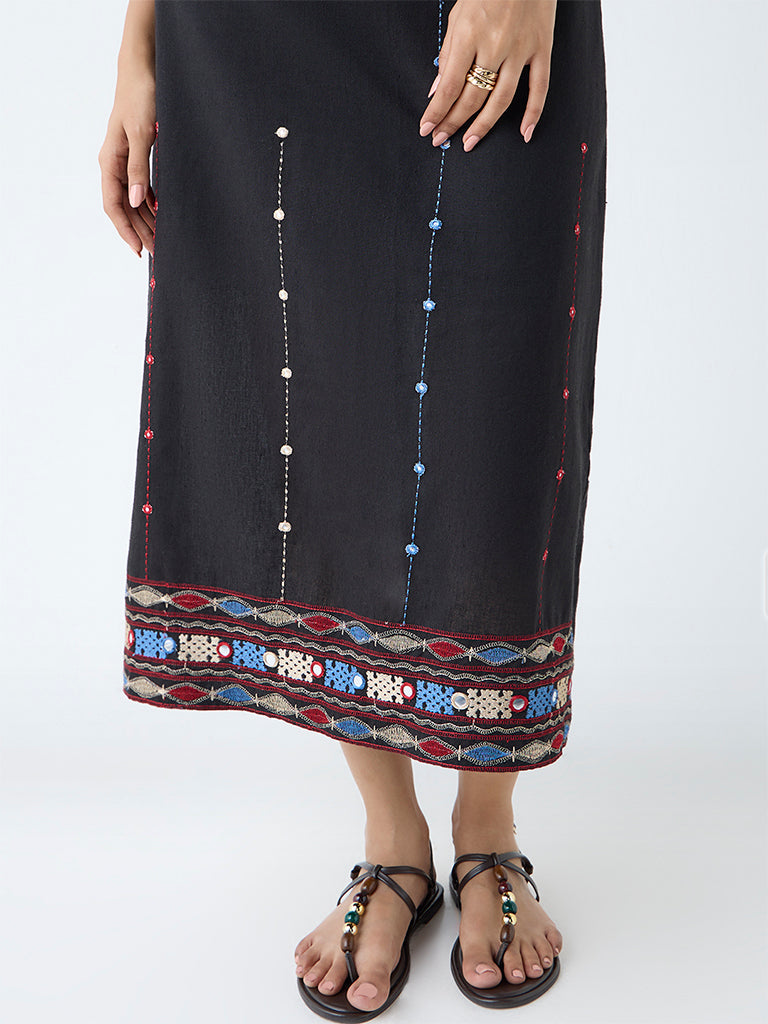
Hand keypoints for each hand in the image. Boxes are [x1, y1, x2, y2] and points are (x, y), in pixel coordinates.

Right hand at [98, 58, 156, 256]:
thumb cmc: (142, 97)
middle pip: (124, 208)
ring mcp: (126, 161)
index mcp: (110, 160)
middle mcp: (115, 164)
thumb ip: (139, 168)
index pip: (113, 204)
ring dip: (147, 221)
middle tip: (158, 253)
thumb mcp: (142, 134)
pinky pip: (142, 188)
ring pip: (134, 200)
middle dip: (139, 231)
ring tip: (162, 240)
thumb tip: (134, 201)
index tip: (139, 250)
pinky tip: (163, 216)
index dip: (126, 230)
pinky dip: (152, 204)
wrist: (144, 71)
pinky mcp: (138, 156)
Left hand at [420, 0, 556, 151]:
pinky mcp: (542, 48)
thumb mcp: (458, 17)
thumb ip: (448, 54)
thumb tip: (436, 91)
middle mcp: (496, 43)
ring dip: (484, 126)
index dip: (437, 111)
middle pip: (473, 96)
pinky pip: (540, 87)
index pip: (449, 84)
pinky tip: (524, 133)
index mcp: (470, 33)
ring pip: (502, 99)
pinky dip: (533, 113)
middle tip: (441, 139)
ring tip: (469, 142)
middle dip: (454, 121)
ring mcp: (521, 48)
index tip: (426, 129)